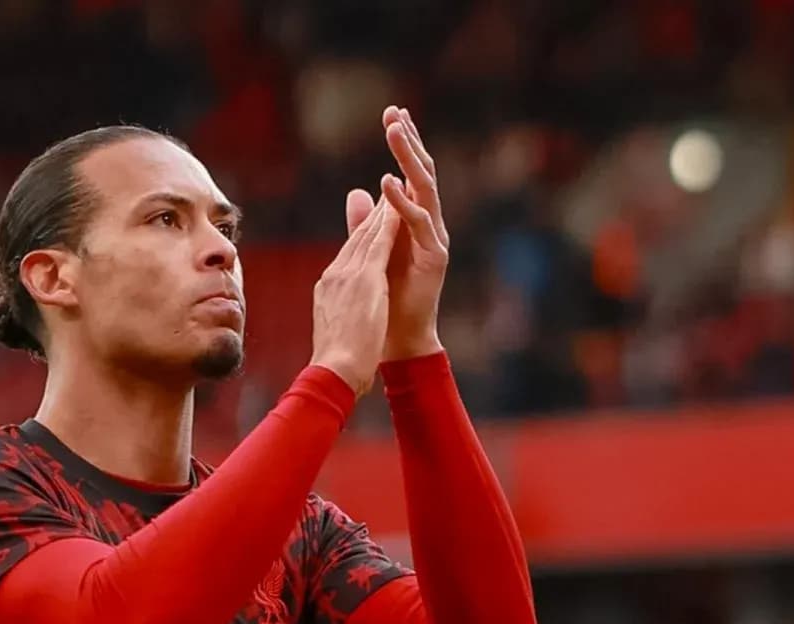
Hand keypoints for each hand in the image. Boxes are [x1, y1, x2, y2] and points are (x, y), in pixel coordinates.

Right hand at [310, 200, 401, 396]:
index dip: (362, 234)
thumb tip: (342, 314)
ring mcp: (347, 275)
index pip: (348, 255)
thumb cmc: (336, 363)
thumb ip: (340, 316)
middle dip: (372, 214)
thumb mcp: (336, 332)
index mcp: (328, 289)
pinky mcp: (363, 279)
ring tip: (395, 187)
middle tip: (387, 189)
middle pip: (357, 238)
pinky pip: (379, 243)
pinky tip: (400, 208)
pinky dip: (389, 223)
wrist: (334, 371)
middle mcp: (335, 275)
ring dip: (382, 210)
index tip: (374, 218)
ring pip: (367, 235)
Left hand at [345, 106, 450, 359]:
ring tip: (395, 131)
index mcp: (414, 221)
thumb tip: (357, 191)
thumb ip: (367, 223)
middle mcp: (428, 225)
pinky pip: (419, 223)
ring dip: (409, 158)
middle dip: (409, 141)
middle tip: (395, 111)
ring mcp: (434, 239)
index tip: (392, 113)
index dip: (404, 143)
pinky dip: (403, 202)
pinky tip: (388, 182)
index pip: (410, 172)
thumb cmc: (385, 300)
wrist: (396, 341)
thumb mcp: (371, 251)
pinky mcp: (435, 257)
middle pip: (421, 173)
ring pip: (425, 189)